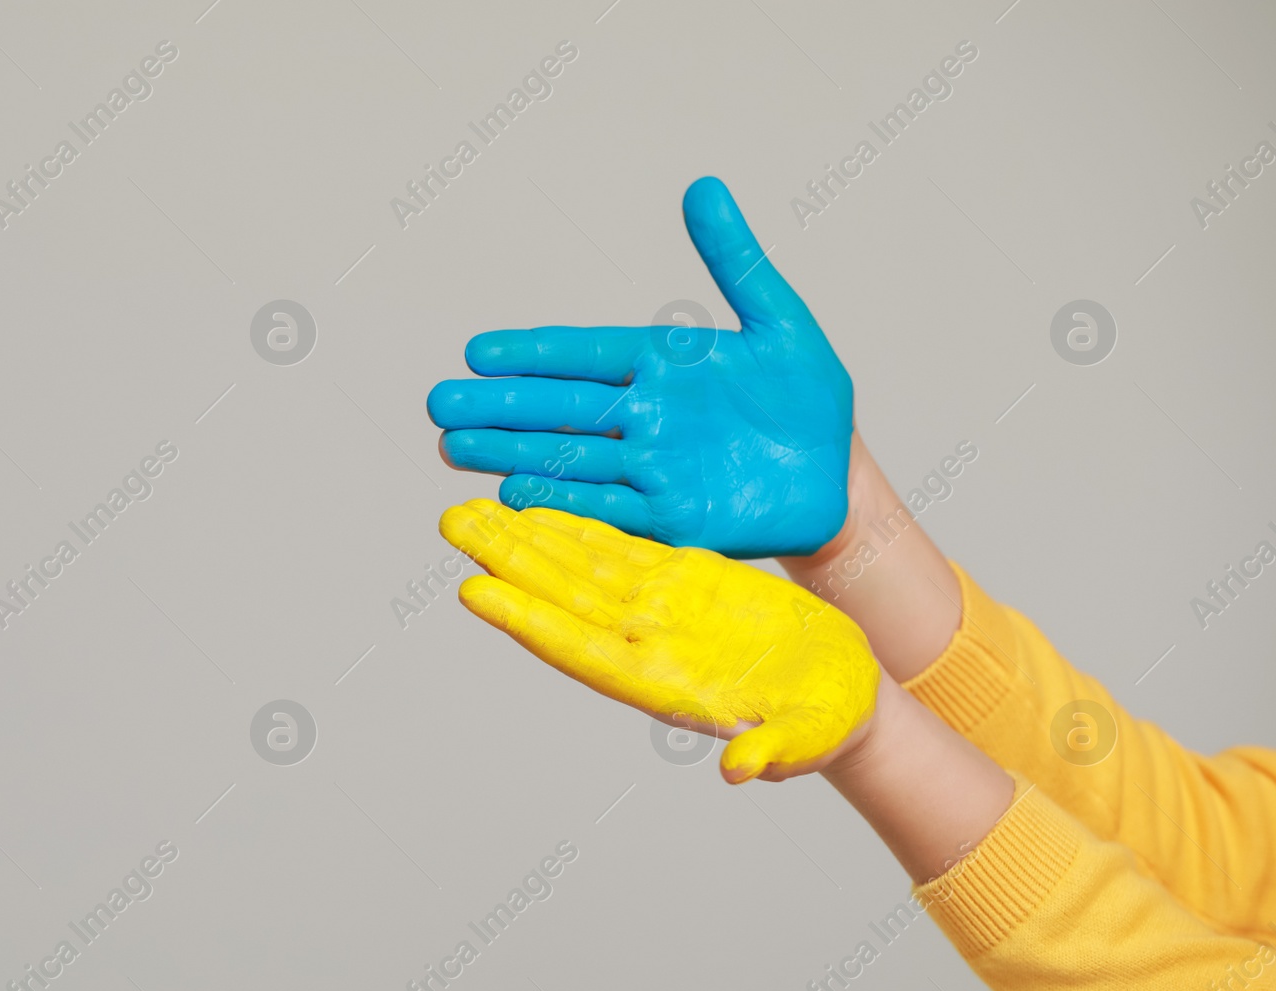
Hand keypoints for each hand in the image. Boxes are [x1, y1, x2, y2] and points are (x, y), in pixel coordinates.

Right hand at [428, 176, 853, 558]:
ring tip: (453, 449)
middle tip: (438, 405)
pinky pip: (609, 509)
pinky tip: (514, 493)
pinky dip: (564, 502)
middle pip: (559, 409)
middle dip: (498, 408)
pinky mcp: (672, 518)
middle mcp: (645, 416)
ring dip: (510, 454)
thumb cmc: (808, 397)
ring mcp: (653, 469)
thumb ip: (736, 260)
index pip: (582, 354)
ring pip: (570, 458)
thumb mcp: (780, 322)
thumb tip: (703, 186)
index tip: (476, 352)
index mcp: (662, 364)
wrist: (837, 478)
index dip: (531, 354)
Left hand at [439, 499, 879, 782]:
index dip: (527, 622)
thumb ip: (773, 751)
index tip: (474, 592)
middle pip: (561, 599)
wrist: (844, 690)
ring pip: (579, 568)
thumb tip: (741, 770)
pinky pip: (618, 548)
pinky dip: (578, 526)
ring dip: (527, 537)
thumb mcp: (811, 739)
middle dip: (507, 560)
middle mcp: (647, 645)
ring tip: (476, 507)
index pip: (580, 651)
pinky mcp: (682, 580)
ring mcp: (659, 611)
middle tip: (452, 522)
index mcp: (665, 684)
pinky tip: (540, 506)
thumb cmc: (830, 721)